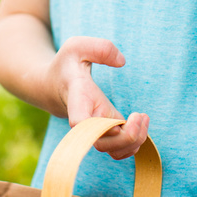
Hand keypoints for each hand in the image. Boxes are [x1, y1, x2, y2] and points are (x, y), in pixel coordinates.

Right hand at [49, 36, 150, 159]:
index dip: (97, 129)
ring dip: (134, 141)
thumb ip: (100, 48)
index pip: (80, 123)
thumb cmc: (66, 65)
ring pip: (113, 151)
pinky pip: (118, 150)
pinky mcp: (105, 131)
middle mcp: (86, 119)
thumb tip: (121, 62)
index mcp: (78, 99)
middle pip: (102, 144)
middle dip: (127, 137)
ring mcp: (95, 129)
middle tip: (140, 115)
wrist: (53, 85)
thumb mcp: (77, 46)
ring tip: (143, 118)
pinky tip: (141, 125)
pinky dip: (133, 144)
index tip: (116, 121)